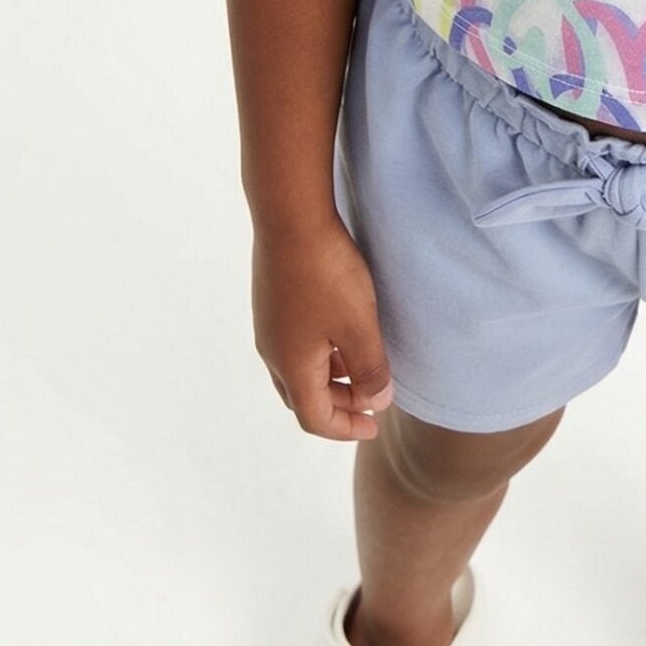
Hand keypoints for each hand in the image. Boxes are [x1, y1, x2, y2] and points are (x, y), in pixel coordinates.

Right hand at [251, 215, 394, 440]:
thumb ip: (370, 369)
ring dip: (329, 377)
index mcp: (292, 367)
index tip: (373, 425)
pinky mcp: (271, 301)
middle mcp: (273, 352)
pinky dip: (319, 353)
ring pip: (297, 369)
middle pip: (303, 397)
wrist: (290, 217)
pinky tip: (341, 330)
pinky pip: (294, 343)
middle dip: (338, 404)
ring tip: (361, 364)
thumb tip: (376, 402)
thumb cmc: (327, 274)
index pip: (315, 419)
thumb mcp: (359, 326)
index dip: (345, 428)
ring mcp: (268, 324)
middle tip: (371, 398)